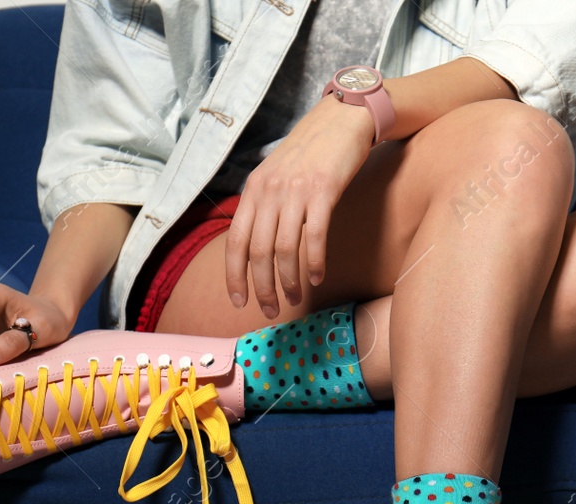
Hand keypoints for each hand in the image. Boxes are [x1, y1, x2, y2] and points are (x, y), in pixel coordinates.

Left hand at [225, 94, 376, 316]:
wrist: (340, 121)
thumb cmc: (310, 154)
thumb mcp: (276, 175)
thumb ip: (264, 206)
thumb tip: (256, 247)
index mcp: (253, 190)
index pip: (235, 242)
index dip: (234, 276)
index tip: (239, 301)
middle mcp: (269, 191)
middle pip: (258, 252)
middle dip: (262, 288)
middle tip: (270, 310)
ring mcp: (295, 192)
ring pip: (284, 250)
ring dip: (289, 281)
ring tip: (294, 298)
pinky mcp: (323, 192)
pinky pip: (314, 237)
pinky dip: (314, 263)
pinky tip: (317, 277)